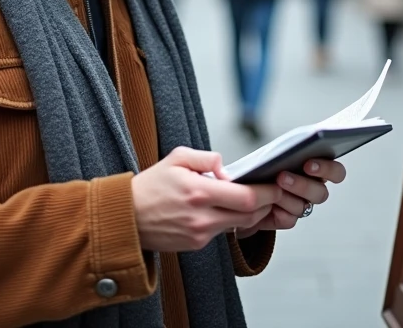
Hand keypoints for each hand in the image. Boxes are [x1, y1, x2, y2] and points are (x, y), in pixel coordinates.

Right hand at [132, 147, 282, 252]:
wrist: (126, 218)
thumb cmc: (150, 186)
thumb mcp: (176, 158)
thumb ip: (207, 158)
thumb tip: (228, 170)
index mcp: (199, 192)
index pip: (248, 198)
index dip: (268, 193)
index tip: (276, 185)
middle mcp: (202, 217)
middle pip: (250, 216)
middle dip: (266, 204)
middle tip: (272, 192)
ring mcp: (199, 234)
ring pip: (239, 226)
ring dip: (250, 213)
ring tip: (252, 198)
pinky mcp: (196, 244)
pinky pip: (222, 232)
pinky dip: (229, 221)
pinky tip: (226, 209)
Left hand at [235, 158, 347, 238]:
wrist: (243, 190)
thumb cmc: (262, 165)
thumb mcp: (272, 154)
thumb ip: (283, 151)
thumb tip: (282, 149)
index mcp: (318, 170)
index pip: (336, 172)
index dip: (327, 169)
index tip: (308, 163)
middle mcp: (313, 189)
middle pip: (321, 193)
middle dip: (302, 185)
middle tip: (282, 176)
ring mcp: (302, 205)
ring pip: (304, 206)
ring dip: (288, 197)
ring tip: (272, 186)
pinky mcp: (287, 219)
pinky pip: (289, 219)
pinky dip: (279, 211)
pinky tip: (269, 205)